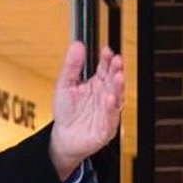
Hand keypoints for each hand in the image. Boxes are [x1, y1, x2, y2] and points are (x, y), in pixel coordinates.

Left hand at [49, 42, 124, 180]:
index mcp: (96, 85)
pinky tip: (110, 99)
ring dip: (118, 87)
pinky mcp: (106, 128)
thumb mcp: (65, 84)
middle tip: (117, 61)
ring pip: (117, 98)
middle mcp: (104, 97)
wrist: (64, 138)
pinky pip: (111, 118)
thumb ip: (72, 65)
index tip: (107, 51)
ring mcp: (107, 112)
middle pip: (114, 82)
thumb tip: (77, 44)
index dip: (107, 60)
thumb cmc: (66, 112)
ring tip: (118, 76)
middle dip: (116, 71)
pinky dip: (111, 109)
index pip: (105, 69)